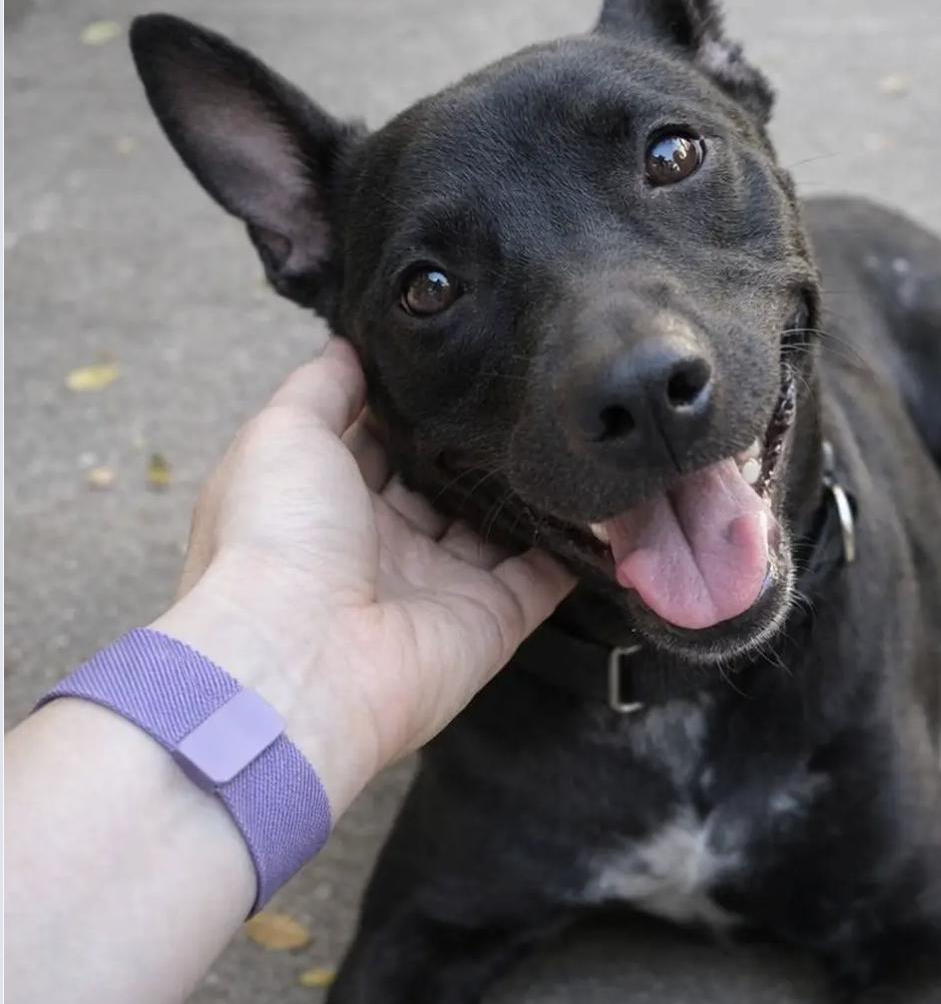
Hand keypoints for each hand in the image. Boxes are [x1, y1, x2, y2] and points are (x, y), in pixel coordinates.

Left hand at [154, 338, 573, 812]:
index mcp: (326, 501)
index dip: (411, 404)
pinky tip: (601, 494)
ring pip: (497, 526)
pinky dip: (573, 545)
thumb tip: (350, 344)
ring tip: (567, 424)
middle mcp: (382, 544)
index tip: (457, 355)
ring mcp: (440, 586)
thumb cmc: (275, 539)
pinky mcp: (491, 621)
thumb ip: (321, 387)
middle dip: (475, 441)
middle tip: (525, 380)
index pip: (377, 442)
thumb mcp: (282, 433)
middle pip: (441, 483)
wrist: (301, 660)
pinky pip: (543, 578)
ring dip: (527, 486)